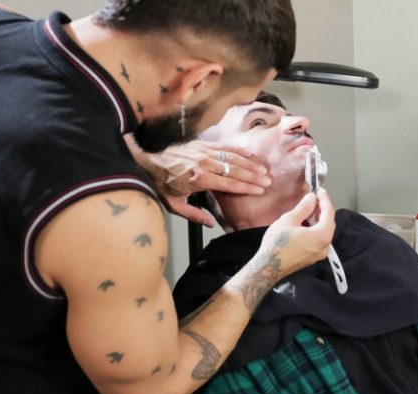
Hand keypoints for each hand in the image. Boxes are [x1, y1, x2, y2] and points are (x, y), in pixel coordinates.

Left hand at [129, 136, 271, 226]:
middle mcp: (204, 164)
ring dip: (249, 164)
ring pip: (232, 158)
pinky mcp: (202, 145)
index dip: (247, 187)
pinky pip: (224, 147)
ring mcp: (204, 152)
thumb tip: (211, 224)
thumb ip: (194, 215)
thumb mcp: (175, 205)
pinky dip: (238, 150)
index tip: (260, 190)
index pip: (230, 183)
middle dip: (253, 176)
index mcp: (199, 179)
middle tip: (268, 181)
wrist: (149, 162)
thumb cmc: (162, 185)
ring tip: (263, 170)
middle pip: (235, 170)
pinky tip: (250, 154)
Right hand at [255, 190, 335, 281]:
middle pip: (329, 223)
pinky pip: (318, 240)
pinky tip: (304, 224)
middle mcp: (325, 246)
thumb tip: (311, 198)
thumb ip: (303, 208)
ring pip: (324, 232)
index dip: (325, 200)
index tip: (320, 191)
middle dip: (322, 210)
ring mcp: (320, 253)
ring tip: (307, 210)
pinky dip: (314, 230)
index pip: (329, 213)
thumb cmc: (277, 244)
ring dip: (318, 220)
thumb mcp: (289, 220)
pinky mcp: (313, 257)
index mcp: (322, 235)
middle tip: (313, 199)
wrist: (268, 267)